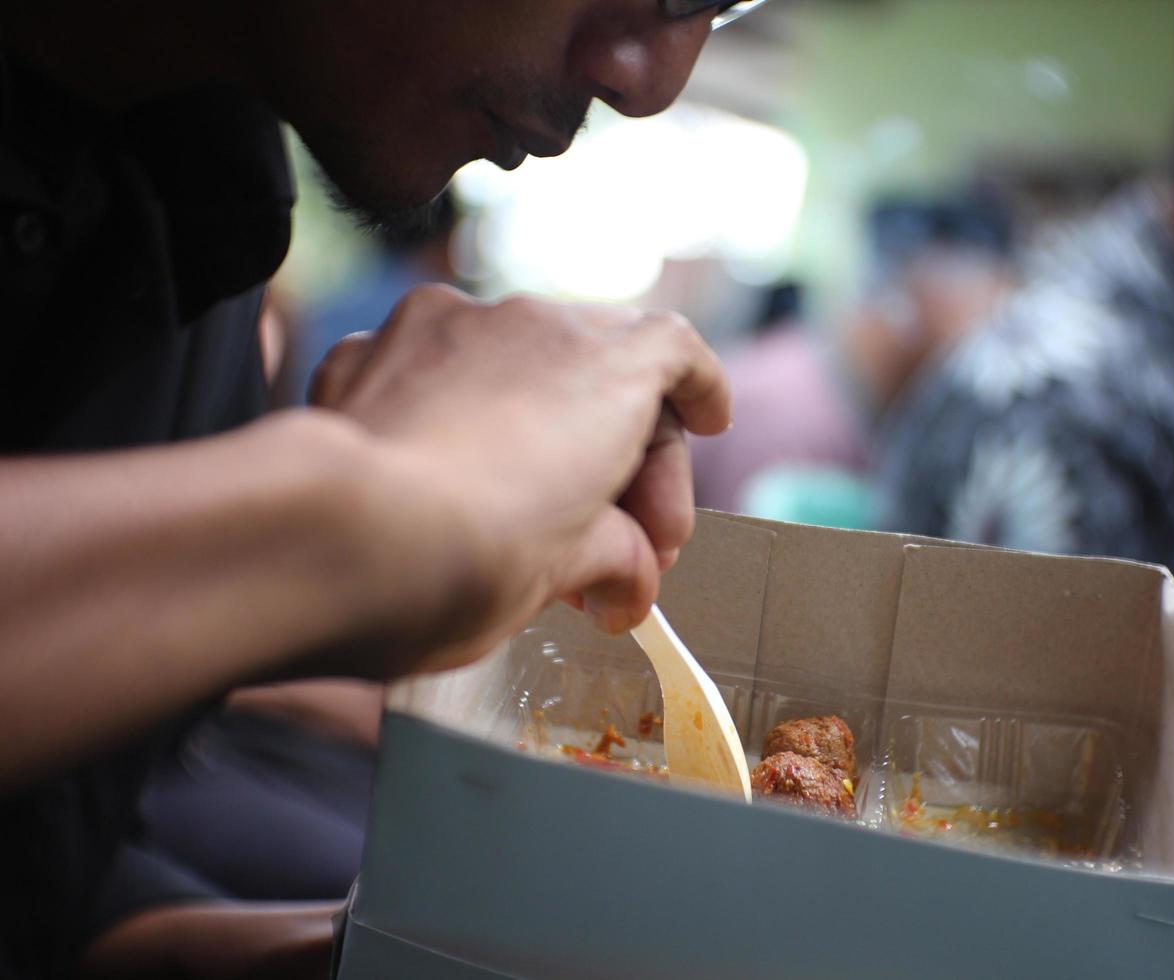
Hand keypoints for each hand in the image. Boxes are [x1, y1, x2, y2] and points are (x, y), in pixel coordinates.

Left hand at [309, 286, 728, 673]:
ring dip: (539, 427)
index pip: (675, 352)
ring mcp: (442, 327)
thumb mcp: (575, 570)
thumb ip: (616, 554)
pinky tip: (444, 472)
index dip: (700, 392)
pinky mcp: (367, 352)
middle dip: (621, 452)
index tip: (711, 424)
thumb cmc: (478, 557)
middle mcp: (527, 322)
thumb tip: (622, 576)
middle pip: (599, 366)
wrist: (343, 542)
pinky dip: (453, 413)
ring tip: (535, 517)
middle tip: (629, 546)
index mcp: (605, 366)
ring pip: (514, 362)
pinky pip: (431, 370)